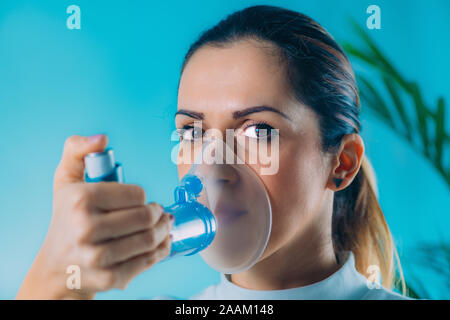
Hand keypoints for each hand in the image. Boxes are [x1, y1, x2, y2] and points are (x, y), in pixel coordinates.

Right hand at [16, 135, 172, 298]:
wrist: (57, 268)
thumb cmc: (66, 219)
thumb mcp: (65, 180)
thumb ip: (77, 150)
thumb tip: (101, 139)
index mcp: (80, 200)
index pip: (137, 193)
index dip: (143, 196)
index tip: (141, 200)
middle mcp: (86, 229)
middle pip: (146, 217)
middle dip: (159, 213)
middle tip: (160, 213)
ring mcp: (98, 256)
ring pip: (150, 239)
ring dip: (165, 230)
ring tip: (164, 226)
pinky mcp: (110, 278)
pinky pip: (148, 261)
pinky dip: (162, 250)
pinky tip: (162, 243)